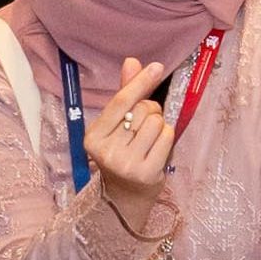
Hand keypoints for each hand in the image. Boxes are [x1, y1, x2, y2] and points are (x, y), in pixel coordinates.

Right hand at [75, 55, 187, 207]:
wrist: (125, 197)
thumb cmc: (122, 153)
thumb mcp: (116, 125)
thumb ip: (124, 94)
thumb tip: (132, 62)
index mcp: (93, 137)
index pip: (121, 101)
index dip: (140, 82)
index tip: (157, 67)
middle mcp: (106, 151)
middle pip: (142, 110)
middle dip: (150, 110)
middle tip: (144, 126)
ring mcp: (126, 164)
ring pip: (156, 123)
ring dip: (159, 125)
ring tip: (150, 139)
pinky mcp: (147, 173)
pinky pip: (166, 137)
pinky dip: (167, 137)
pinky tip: (158, 149)